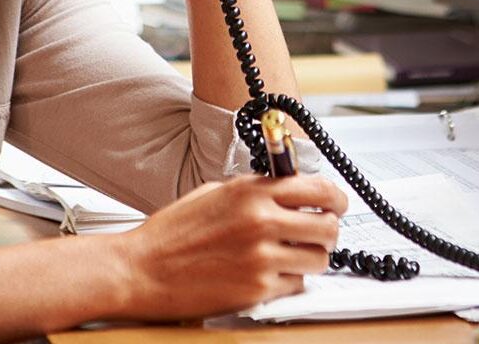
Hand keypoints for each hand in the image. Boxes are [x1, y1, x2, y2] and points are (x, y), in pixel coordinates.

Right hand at [109, 174, 345, 320]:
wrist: (141, 270)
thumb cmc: (172, 233)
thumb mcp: (216, 193)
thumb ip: (256, 189)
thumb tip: (291, 189)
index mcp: (252, 192)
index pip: (319, 189)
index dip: (336, 198)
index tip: (337, 204)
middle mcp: (261, 222)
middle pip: (328, 227)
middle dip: (328, 231)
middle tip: (318, 233)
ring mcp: (261, 258)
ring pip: (318, 259)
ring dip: (310, 258)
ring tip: (290, 256)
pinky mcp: (257, 290)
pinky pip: (295, 286)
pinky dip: (288, 282)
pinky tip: (268, 274)